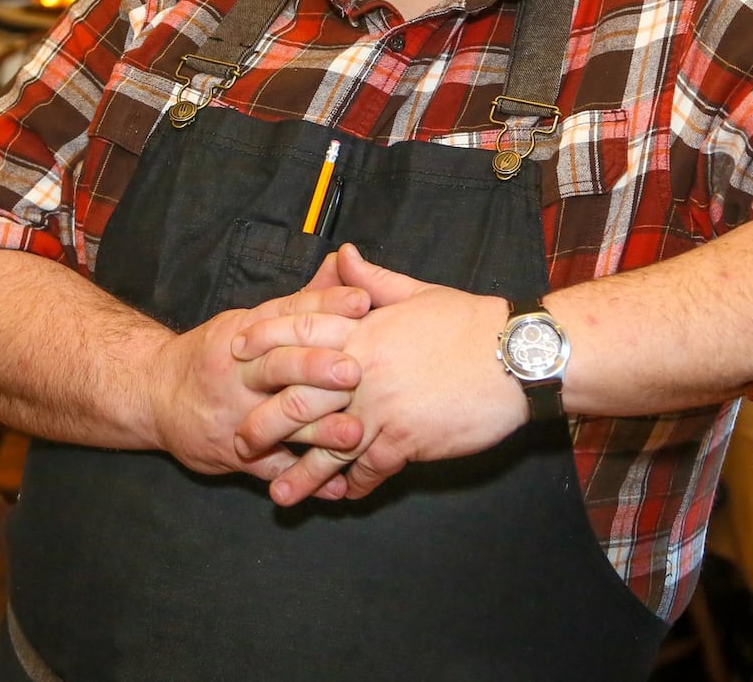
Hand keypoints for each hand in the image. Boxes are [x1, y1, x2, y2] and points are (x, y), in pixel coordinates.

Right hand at [146, 268, 370, 487]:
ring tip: (355, 435)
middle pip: (277, 365)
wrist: (153, 393)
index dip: (324, 308)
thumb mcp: (247, 320)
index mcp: (245, 333)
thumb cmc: (213, 354)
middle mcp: (239, 371)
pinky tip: (337, 485)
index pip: (287, 315)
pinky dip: (304, 478)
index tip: (362, 304)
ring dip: (319, 430)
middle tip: (353, 371)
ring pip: (277, 421)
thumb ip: (301, 301)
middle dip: (316, 368)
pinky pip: (270, 468)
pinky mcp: (234, 452)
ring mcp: (236, 414)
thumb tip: (347, 264)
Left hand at [233, 244, 525, 505]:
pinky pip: (370, 469)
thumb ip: (372, 282)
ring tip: (279, 497)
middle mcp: (363, 371)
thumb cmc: (469, 322)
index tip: (236, 350)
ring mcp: (382, 409)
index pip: (300, 331)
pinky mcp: (405, 441)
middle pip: (299, 399)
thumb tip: (344, 255)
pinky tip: (343, 495)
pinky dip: (355, 484)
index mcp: (363, 331)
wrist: (515, 357)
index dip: (265, 338)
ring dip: (302, 476)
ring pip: (328, 448)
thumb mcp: (417, 294)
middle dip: (266, 422)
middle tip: (240, 440)